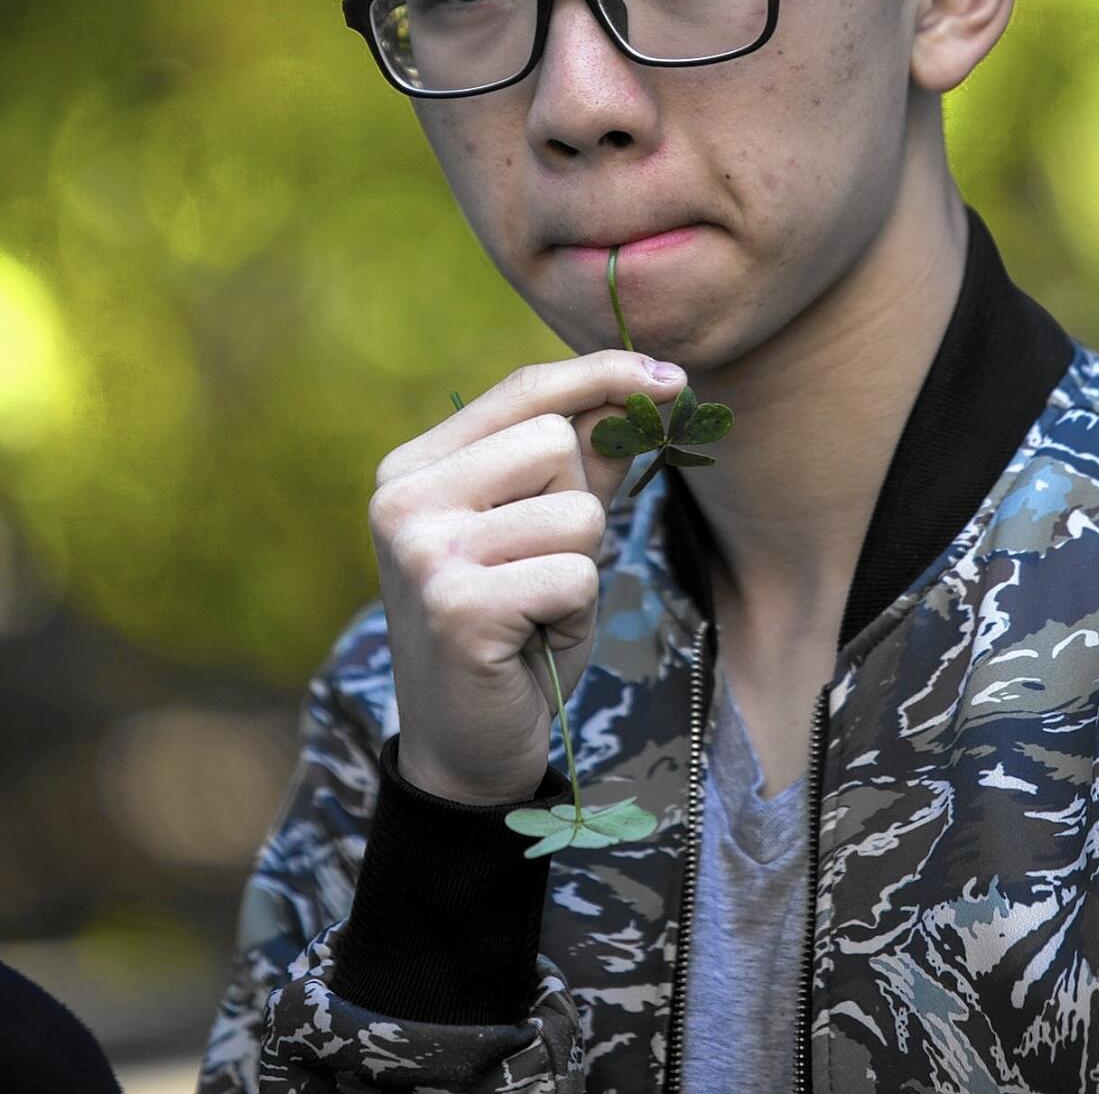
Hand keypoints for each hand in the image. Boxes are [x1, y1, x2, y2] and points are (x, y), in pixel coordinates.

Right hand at [370, 352, 685, 804]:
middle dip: (580, 504)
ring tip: (536, 607)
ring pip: (577, 511)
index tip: (672, 379)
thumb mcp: (542, 528)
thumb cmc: (511, 626)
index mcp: (414, 465)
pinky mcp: (456, 607)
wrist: (461, 746)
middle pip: (557, 442)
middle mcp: (403, 498)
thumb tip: (646, 388)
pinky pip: (576, 574)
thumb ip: (582, 457)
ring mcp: (424, 551)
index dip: (603, 376)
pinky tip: (533, 640)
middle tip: (540, 567)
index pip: (523, 388)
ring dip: (580, 567)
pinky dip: (575, 611)